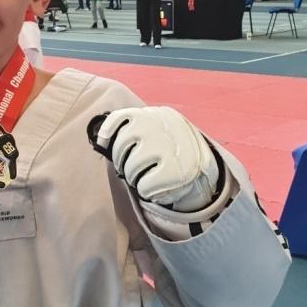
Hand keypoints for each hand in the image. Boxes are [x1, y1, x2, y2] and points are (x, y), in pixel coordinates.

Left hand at [96, 106, 218, 211]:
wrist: (204, 170)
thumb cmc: (169, 151)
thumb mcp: (156, 132)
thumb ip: (135, 131)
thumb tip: (103, 142)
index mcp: (157, 115)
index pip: (121, 116)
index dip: (107, 131)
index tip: (102, 143)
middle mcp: (161, 127)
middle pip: (122, 144)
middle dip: (122, 161)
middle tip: (132, 168)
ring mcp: (168, 148)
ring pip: (130, 167)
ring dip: (133, 177)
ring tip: (144, 177)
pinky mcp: (175, 172)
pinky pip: (144, 186)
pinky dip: (145, 191)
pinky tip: (154, 186)